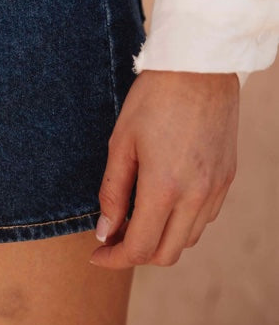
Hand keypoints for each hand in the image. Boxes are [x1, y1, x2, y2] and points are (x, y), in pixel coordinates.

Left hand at [89, 69, 239, 268]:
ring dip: (160, 239)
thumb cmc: (154, 98)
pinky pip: (205, 217)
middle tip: (113, 237)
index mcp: (165, 187)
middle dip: (136, 254)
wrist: (199, 66)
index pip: (140, 248)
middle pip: (167, 254)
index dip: (114, 258)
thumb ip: (112, 192)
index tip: (97, 254)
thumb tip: (104, 231)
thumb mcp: (121, 142)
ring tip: (135, 218)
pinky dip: (181, 222)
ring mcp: (217, 188)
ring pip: (188, 239)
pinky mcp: (227, 177)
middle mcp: (197, 196)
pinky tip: (163, 201)